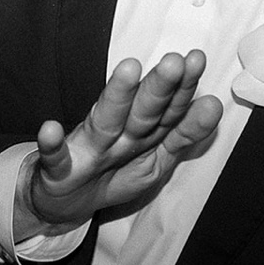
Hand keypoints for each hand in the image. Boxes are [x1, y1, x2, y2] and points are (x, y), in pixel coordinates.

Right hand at [14, 51, 222, 237]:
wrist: (63, 203)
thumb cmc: (111, 174)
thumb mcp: (154, 160)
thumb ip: (181, 134)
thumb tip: (213, 104)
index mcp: (139, 134)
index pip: (167, 110)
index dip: (183, 89)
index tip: (196, 62)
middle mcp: (115, 134)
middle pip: (142, 111)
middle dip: (159, 87)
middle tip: (174, 61)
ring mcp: (85, 149)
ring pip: (103, 122)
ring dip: (115, 97)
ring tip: (129, 70)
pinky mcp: (57, 168)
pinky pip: (55, 157)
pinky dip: (52, 144)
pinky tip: (50, 129)